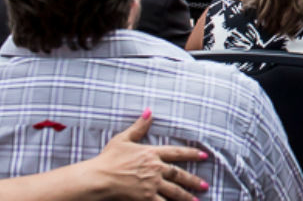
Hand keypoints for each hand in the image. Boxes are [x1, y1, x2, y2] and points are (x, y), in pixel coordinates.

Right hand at [91, 110, 208, 199]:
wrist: (98, 178)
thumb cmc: (108, 159)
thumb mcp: (123, 139)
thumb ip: (139, 127)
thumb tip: (149, 111)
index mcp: (151, 153)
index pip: (177, 152)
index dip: (192, 154)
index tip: (204, 155)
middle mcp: (155, 168)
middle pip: (179, 175)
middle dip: (193, 181)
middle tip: (204, 185)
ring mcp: (151, 184)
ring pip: (174, 191)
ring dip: (186, 196)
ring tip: (197, 200)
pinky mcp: (145, 197)